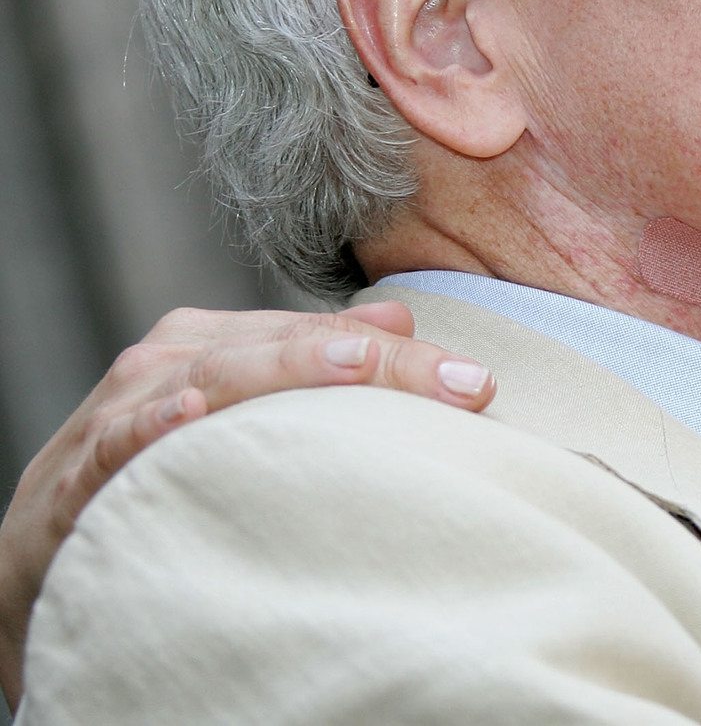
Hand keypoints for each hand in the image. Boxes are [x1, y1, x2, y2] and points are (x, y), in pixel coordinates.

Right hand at [0, 302, 494, 707]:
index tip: (480, 384)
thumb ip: (315, 366)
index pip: (325, 336)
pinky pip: (119, 444)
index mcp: (218, 342)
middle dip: (374, 363)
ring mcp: (123, 412)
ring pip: (212, 377)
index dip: (406, 357)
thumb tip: (401, 323)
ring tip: (352, 366)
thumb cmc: (163, 473)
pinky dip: (152, 429)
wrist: (49, 549)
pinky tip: (189, 421)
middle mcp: (172, 362)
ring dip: (283, 370)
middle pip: (286, 348)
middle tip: (455, 383)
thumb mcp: (245, 415)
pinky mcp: (80, 474)